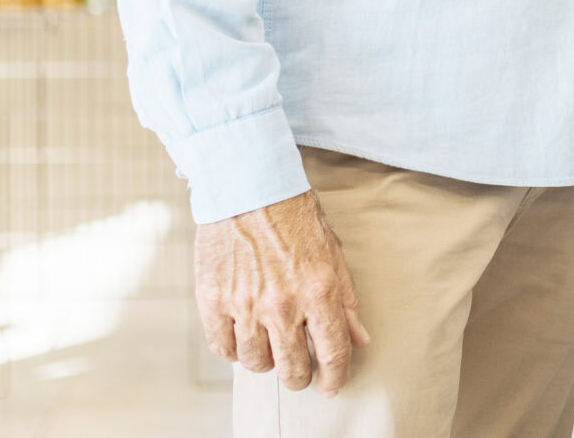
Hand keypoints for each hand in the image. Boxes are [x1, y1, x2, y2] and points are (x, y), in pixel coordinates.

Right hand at [195, 189, 370, 393]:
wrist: (249, 187)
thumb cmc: (295, 216)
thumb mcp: (333, 254)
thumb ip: (347, 300)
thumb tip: (360, 339)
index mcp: (319, 291)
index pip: (332, 352)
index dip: (335, 377)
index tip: (332, 385)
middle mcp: (282, 304)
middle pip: (292, 368)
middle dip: (300, 376)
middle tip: (300, 371)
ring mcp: (245, 305)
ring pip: (256, 363)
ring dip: (267, 361)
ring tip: (271, 346)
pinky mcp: (213, 301)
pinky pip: (223, 348)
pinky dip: (234, 350)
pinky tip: (243, 338)